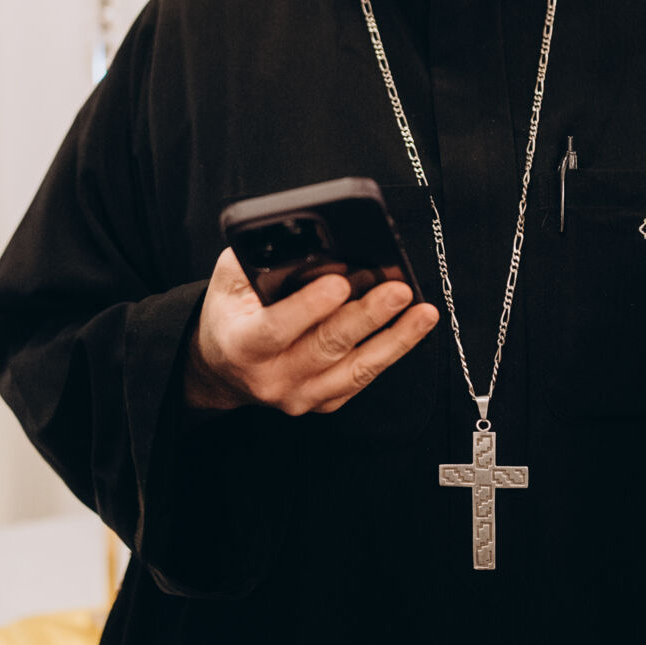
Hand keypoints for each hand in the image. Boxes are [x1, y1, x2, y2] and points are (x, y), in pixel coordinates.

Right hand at [186, 247, 438, 416]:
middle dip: (366, 316)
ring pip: (355, 369)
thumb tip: (306, 241)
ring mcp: (299, 395)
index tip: (339, 282)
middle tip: (397, 291)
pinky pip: (362, 379)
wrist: (223, 368)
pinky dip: (390, 352)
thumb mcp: (229, 280)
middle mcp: (271, 378)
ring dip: (394, 339)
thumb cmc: (229, 315)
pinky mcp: (323, 402)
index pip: (277, 328)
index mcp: (242, 345)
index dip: (309, 307)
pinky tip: (410, 330)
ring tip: (422, 313)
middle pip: (326, 347)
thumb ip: (259, 260)